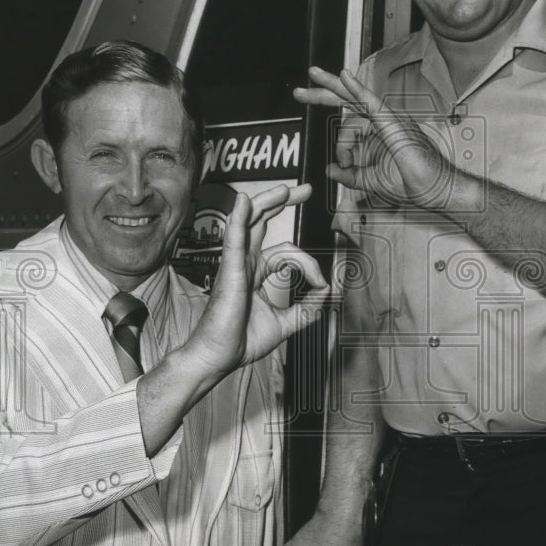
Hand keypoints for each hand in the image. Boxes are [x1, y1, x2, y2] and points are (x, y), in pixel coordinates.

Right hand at [187, 183, 327, 378]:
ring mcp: (237, 263)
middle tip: (305, 189)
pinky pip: (235, 238)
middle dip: (283, 201)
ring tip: (287, 189)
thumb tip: (326, 295)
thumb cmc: (241, 340)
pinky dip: (240, 218)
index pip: (287, 251)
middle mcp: (246, 262)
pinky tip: (244, 202)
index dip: (309, 263)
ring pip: (251, 221)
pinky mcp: (230, 270)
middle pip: (263, 221)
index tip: (322, 283)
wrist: (219, 357)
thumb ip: (306, 309)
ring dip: (269, 202)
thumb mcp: (286, 323)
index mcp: (256, 272)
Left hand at [294, 66, 454, 208]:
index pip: (347, 115)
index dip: (329, 114)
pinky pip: (371, 101)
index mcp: (376, 131)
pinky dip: (357, 89)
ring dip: (346, 142)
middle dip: (320, 93)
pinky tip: (344, 76)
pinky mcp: (393, 122)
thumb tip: (330, 169)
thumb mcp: (369, 181)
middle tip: (298, 91)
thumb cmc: (410, 184)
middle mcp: (381, 120)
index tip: (325, 136)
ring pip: (353, 114)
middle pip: (346, 98)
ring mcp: (387, 119)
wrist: (432, 190)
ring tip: (348, 159)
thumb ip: (349, 174)